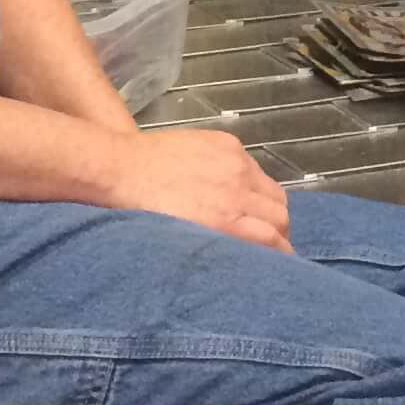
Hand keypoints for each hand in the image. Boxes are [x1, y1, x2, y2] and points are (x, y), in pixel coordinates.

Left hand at [106, 128, 292, 251]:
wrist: (121, 170)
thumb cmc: (144, 214)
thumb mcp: (184, 242)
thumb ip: (219, 246)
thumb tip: (240, 255)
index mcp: (226, 219)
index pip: (275, 238)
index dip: (283, 252)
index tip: (281, 261)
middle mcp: (237, 189)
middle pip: (280, 214)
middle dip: (281, 230)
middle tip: (271, 240)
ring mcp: (234, 162)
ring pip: (273, 190)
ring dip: (271, 207)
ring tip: (257, 216)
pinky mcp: (226, 143)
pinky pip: (255, 166)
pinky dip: (254, 182)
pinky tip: (237, 188)